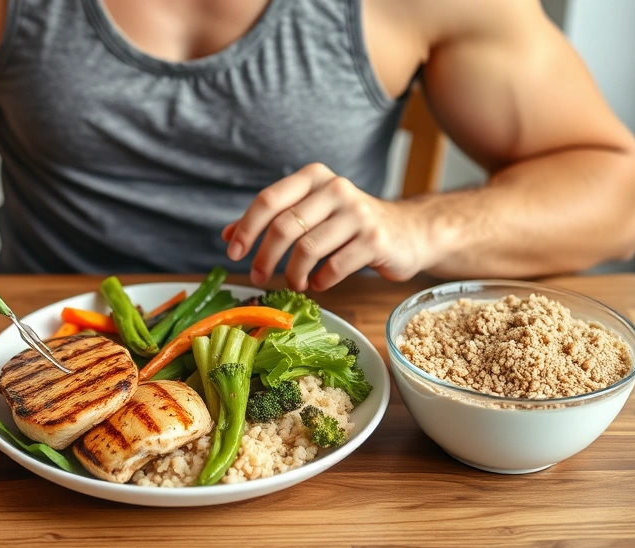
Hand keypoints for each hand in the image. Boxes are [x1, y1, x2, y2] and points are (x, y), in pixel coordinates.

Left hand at [223, 163, 431, 290]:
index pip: (269, 200)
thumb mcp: (311, 213)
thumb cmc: (349, 224)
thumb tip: (227, 236)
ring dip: (292, 274)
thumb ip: (272, 220)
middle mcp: (336, 189)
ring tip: (293, 284)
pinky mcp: (374, 239)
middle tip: (257, 277)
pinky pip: (334, 266)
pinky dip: (320, 281)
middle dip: (264, 257)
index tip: (234, 254)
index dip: (246, 229)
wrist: (407, 232)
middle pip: (284, 226)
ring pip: (307, 249)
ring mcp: (357, 213)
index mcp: (314, 177)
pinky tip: (319, 283)